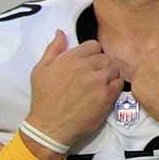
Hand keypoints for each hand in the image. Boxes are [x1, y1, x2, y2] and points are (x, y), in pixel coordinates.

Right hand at [26, 31, 124, 149]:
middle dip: (100, 66)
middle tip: (93, 77)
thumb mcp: (40, 71)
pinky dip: (114, 87)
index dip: (91, 55)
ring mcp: (98, 82)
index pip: (94, 45)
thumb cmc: (43, 99)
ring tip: (99, 85)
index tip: (87, 65)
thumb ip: (53, 49)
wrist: (49, 127)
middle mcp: (85, 67)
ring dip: (109, 76)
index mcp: (70, 58)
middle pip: (105, 57)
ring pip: (114, 69)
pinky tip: (104, 93)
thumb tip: (60, 32)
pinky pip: (119, 83)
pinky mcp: (107, 96)